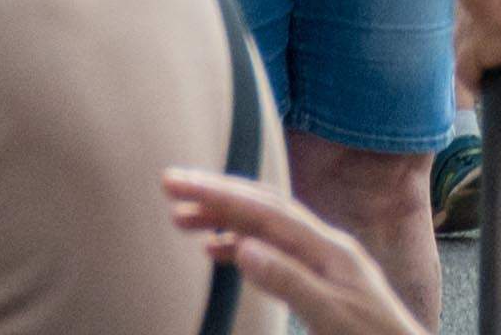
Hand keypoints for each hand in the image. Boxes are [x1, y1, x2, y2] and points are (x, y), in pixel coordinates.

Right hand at [164, 172, 438, 334]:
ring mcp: (322, 258)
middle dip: (217, 193)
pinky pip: (273, 249)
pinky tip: (215, 248)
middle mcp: (325, 244)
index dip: (221, 194)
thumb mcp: (331, 315)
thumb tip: (243, 246)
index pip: (267, 210)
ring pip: (265, 226)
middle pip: (264, 208)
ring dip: (224, 217)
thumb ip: (289, 281)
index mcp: (328, 247)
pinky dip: (240, 243)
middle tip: (169, 184)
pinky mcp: (318, 277)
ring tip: (180, 217)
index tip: (179, 184)